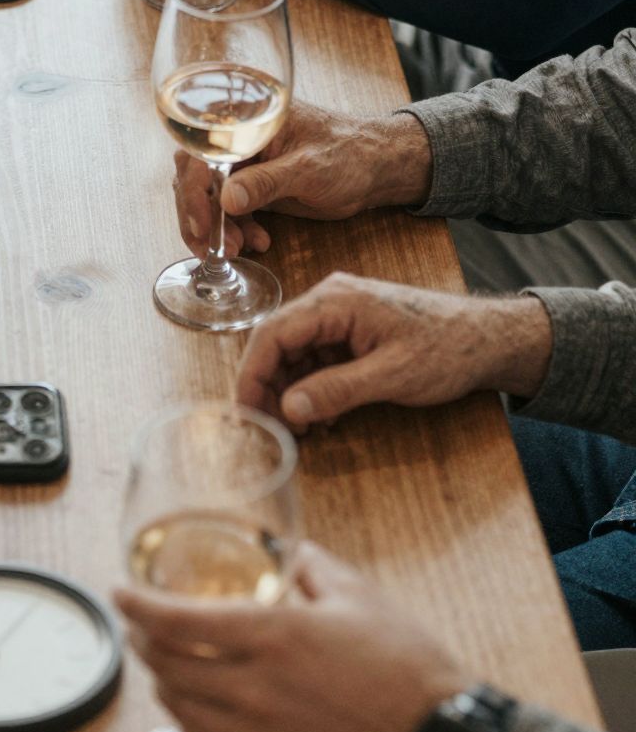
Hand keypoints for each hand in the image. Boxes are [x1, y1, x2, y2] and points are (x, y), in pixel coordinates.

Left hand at [116, 541, 465, 731]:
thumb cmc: (404, 663)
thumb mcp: (358, 594)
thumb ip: (312, 568)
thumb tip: (290, 555)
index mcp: (273, 634)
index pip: (177, 621)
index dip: (138, 606)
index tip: (120, 592)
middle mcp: (255, 685)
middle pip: (167, 666)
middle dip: (142, 642)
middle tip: (138, 623)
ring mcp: (259, 731)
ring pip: (180, 707)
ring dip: (160, 680)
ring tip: (160, 660)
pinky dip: (186, 718)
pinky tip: (191, 704)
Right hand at [172, 105, 433, 259]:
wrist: (376, 168)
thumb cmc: (349, 154)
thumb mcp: (308, 169)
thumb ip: (266, 182)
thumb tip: (225, 200)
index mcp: (247, 117)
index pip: (200, 150)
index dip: (193, 189)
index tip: (202, 226)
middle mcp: (237, 136)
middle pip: (194, 174)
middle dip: (200, 214)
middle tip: (214, 247)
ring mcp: (243, 161)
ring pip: (207, 195)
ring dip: (216, 227)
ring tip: (239, 249)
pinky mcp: (252, 184)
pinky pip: (227, 209)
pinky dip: (234, 230)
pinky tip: (256, 243)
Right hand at [236, 271, 554, 430]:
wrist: (486, 339)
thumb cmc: (446, 349)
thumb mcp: (391, 375)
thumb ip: (337, 390)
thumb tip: (289, 409)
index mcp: (335, 301)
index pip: (273, 333)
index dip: (252, 374)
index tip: (245, 413)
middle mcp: (330, 301)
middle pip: (278, 342)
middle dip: (268, 386)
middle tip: (270, 429)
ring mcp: (341, 315)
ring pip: (295, 353)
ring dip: (291, 391)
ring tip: (298, 430)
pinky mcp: (352, 331)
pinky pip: (317, 358)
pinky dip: (312, 387)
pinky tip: (320, 417)